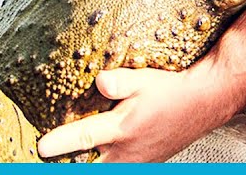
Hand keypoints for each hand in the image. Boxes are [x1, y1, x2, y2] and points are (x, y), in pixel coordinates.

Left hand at [35, 64, 233, 162]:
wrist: (204, 102)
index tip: (41, 147)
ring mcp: (137, 161)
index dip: (60, 143)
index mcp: (123, 129)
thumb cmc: (172, 90)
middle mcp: (128, 151)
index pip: (83, 137)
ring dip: (88, 163)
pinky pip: (118, 167)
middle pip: (90, 165)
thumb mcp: (142, 79)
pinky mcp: (144, 162)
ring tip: (67, 157)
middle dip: (70, 162)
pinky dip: (104, 163)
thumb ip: (117, 82)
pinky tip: (96, 156)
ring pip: (104, 168)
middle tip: (48, 159)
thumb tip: (98, 80)